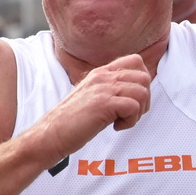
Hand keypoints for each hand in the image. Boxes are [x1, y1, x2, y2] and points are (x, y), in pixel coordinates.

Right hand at [38, 54, 152, 158]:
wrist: (51, 133)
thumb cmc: (72, 121)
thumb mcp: (93, 96)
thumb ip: (111, 90)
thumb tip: (137, 93)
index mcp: (101, 72)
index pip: (136, 61)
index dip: (142, 82)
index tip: (132, 100)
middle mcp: (103, 77)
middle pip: (144, 77)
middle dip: (144, 100)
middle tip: (129, 114)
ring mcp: (103, 89)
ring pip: (142, 92)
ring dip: (138, 112)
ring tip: (121, 121)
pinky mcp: (103, 104)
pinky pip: (133, 107)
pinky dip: (130, 121)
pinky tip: (115, 126)